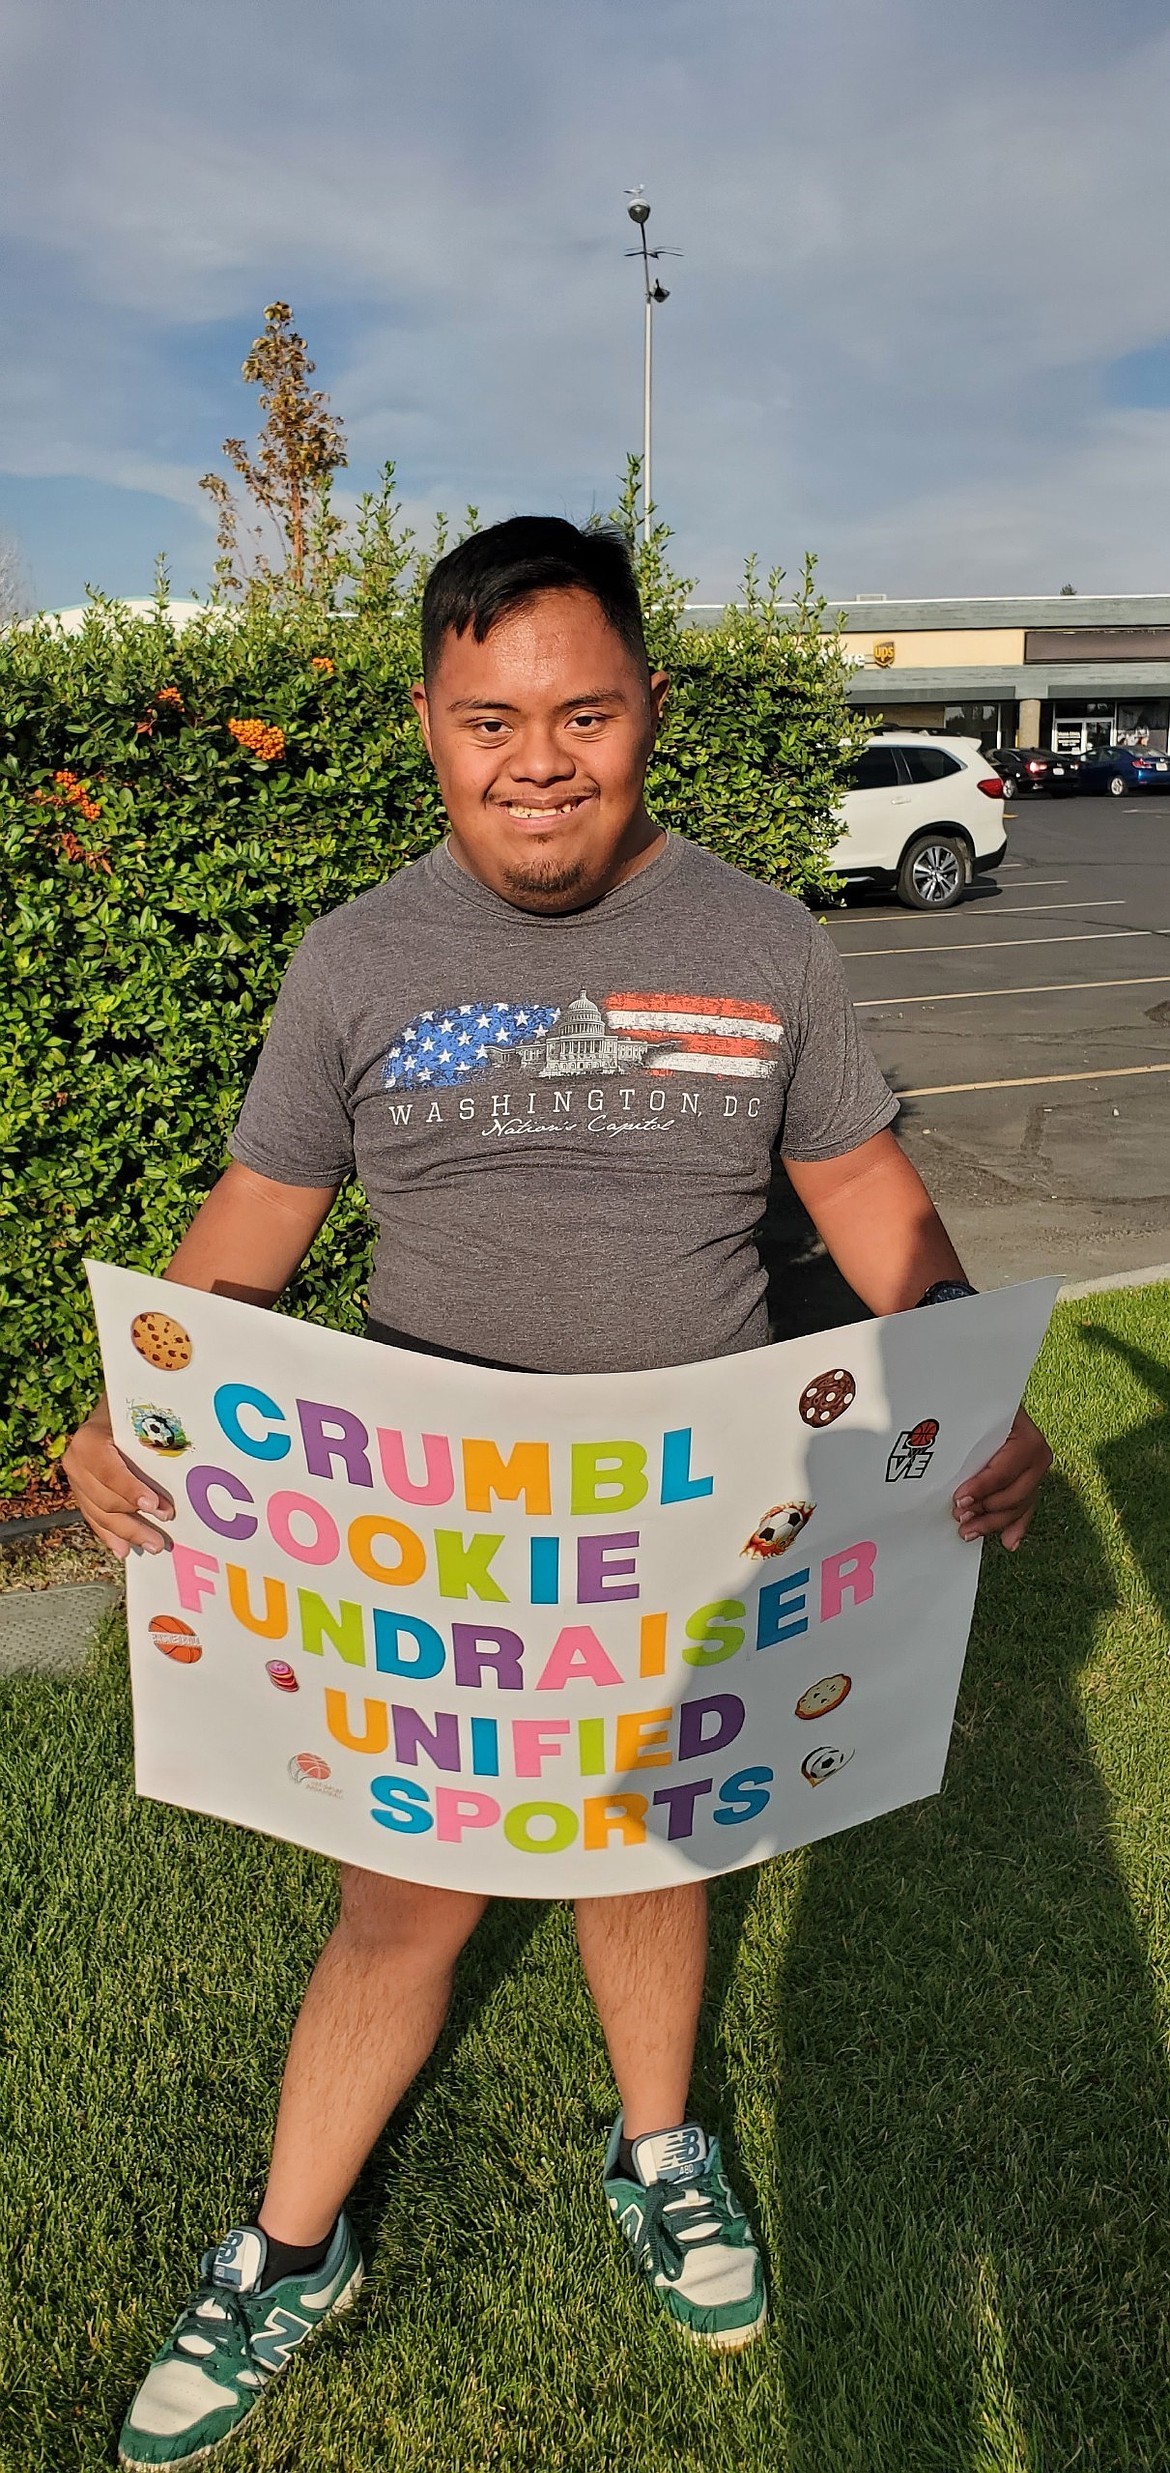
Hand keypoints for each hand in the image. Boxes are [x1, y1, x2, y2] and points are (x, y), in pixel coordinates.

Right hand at [62, 1397, 174, 1560]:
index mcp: (89, 1440)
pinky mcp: (80, 1490)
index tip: (155, 1505)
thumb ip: (155, 1435)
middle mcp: (76, 1460)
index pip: (110, 1472)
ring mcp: (75, 1478)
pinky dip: (110, 1534)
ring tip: (152, 1546)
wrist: (110, 1409)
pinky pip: (94, 1516)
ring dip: (127, 1533)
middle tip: (161, 1538)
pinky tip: (123, 1548)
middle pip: (105, 1500)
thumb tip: (190, 1456)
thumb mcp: (142, 1417)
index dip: (131, 1491)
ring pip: (100, 1514)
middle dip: (135, 1521)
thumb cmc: (133, 1411)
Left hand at [952, 1407, 1051, 1551]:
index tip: (959, 1499)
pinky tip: (1008, 1542)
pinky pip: (1026, 1507)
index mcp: (1026, 1435)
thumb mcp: (975, 1415)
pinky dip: (1017, 1525)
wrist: (990, 1393)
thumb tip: (949, 1467)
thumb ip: (967, 1437)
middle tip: (960, 1518)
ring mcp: (1037, 1468)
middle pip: (1015, 1493)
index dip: (982, 1488)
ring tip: (969, 1531)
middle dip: (986, 1511)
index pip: (1004, 1469)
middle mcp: (1038, 1452)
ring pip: (1019, 1504)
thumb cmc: (978, 1403)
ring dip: (994, 1523)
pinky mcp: (1030, 1480)